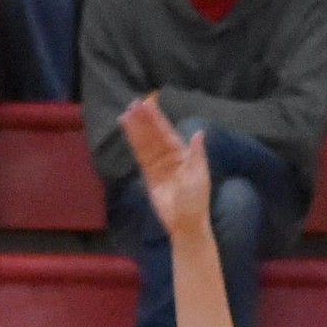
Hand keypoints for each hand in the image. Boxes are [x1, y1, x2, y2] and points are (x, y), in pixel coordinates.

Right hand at [119, 96, 210, 238]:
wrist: (186, 223)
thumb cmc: (196, 200)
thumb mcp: (200, 174)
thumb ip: (197, 153)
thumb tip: (198, 133)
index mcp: (182, 154)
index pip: (167, 132)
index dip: (157, 118)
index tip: (148, 103)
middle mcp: (168, 157)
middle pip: (153, 135)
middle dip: (144, 120)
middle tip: (133, 103)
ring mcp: (157, 166)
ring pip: (145, 144)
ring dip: (136, 129)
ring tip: (126, 114)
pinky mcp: (149, 177)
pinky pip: (141, 157)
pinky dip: (135, 145)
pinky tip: (129, 133)